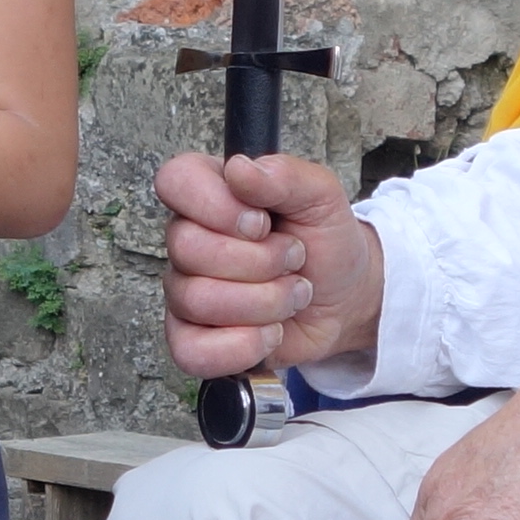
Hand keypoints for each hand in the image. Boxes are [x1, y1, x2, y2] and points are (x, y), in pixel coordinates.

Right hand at [156, 149, 375, 380]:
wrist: (345, 298)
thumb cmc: (326, 242)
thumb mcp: (321, 196)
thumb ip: (284, 175)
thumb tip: (239, 169)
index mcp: (211, 193)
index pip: (174, 181)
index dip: (216, 205)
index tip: (260, 222)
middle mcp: (189, 241)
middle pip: (188, 249)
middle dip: (260, 262)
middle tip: (292, 260)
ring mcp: (186, 292)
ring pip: (197, 300)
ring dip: (264, 303)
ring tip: (291, 295)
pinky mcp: (194, 339)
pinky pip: (191, 351)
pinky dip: (241, 346)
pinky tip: (269, 332)